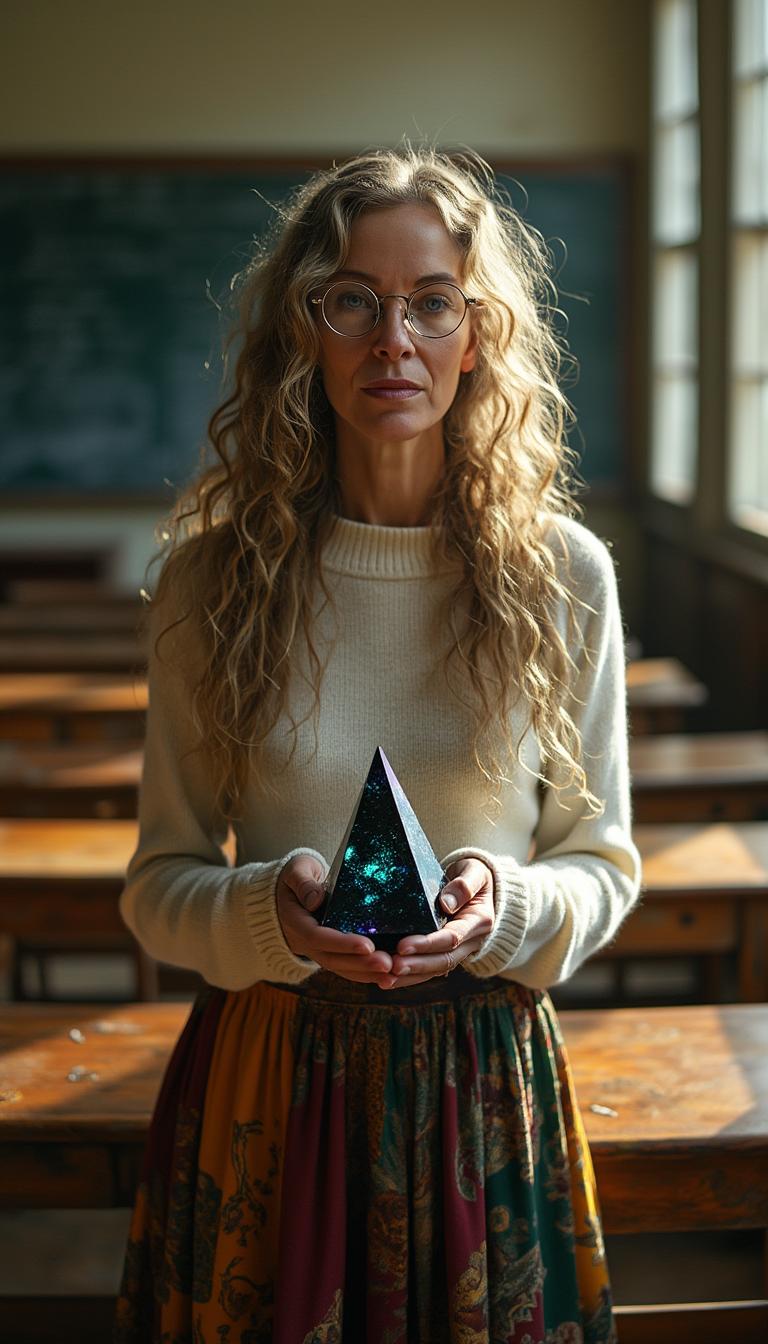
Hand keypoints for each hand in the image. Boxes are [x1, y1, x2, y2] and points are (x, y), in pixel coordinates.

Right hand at [276, 853, 394, 983]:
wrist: (290, 891)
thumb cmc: (296, 877)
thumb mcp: (295, 871)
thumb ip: (303, 883)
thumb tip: (316, 900)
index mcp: (296, 922)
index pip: (317, 937)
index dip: (342, 944)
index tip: (368, 946)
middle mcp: (305, 942)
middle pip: (332, 959)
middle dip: (360, 964)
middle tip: (387, 963)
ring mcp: (317, 950)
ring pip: (341, 968)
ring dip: (367, 973)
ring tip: (392, 974)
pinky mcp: (329, 952)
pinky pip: (346, 967)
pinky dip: (366, 974)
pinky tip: (388, 976)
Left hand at [375, 856, 494, 989]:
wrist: (481, 886)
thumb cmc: (475, 875)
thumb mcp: (475, 872)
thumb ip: (465, 885)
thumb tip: (446, 904)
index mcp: (479, 921)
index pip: (452, 937)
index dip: (427, 944)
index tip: (402, 946)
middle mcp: (471, 941)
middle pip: (443, 959)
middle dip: (417, 965)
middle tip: (392, 967)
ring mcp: (460, 950)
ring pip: (436, 969)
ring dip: (411, 977)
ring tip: (385, 979)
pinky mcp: (446, 952)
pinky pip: (430, 969)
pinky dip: (410, 977)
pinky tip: (388, 979)